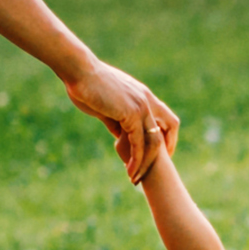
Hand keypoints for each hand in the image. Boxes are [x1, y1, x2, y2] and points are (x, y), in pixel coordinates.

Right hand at [63, 56, 177, 181]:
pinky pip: (139, 143)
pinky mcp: (131, 114)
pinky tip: (129, 170)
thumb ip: (116, 121)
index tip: (159, 154)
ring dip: (146, 163)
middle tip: (152, 171)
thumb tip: (120, 136)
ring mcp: (141, 106)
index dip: (167, 136)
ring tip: (135, 178)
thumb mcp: (106, 106)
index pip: (166, 118)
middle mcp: (147, 100)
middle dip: (163, 152)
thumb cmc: (87, 85)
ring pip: (154, 141)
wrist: (79, 71)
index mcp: (143, 96)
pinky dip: (136, 159)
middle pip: (168, 129)